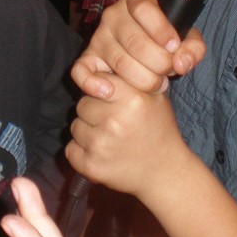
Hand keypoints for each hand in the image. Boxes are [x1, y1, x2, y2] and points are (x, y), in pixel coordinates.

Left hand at [68, 72, 189, 198]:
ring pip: (75, 127)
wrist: (165, 172)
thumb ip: (130, 78)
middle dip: (93, 112)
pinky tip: (101, 154)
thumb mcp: (154, 96)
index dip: (103, 92)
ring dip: (87, 132)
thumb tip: (102, 63)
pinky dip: (81, 152)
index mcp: (131, 98)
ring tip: (109, 139)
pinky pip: (71, 150)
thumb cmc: (159, 130)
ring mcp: (101, 145)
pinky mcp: (92, 166)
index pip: (96, 83)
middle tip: (112, 123)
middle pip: (82, 105)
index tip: (112, 102)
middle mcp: (115, 120)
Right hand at [71, 0, 205, 100]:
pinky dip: (93, 84)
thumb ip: (192, 48)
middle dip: (159, 63)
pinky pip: (81, 71)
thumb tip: (181, 63)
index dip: (161, 30)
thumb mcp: (185, 38)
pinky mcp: (87, 58)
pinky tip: (110, 92)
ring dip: (144, 80)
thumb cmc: (166, 40)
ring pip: (119, 62)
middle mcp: (112, 15)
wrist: (146, 50)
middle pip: (135, 42)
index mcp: (136, 0)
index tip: (174, 46)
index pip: (143, 8)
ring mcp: (98, 37)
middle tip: (168, 71)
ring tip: (157, 83)